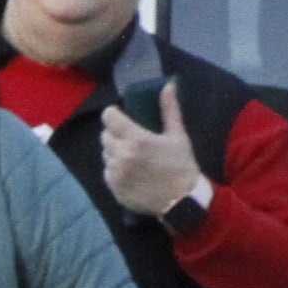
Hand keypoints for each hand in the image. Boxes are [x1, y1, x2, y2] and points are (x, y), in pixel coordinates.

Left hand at [98, 83, 205, 218]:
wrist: (183, 202)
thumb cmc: (182, 166)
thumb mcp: (177, 136)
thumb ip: (169, 109)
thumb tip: (168, 85)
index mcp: (137, 140)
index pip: (109, 118)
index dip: (113, 114)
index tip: (120, 116)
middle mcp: (122, 156)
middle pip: (105, 136)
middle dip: (115, 133)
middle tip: (130, 137)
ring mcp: (116, 174)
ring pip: (106, 155)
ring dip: (115, 152)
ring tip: (133, 156)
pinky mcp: (114, 189)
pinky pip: (107, 172)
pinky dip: (115, 169)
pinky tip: (132, 171)